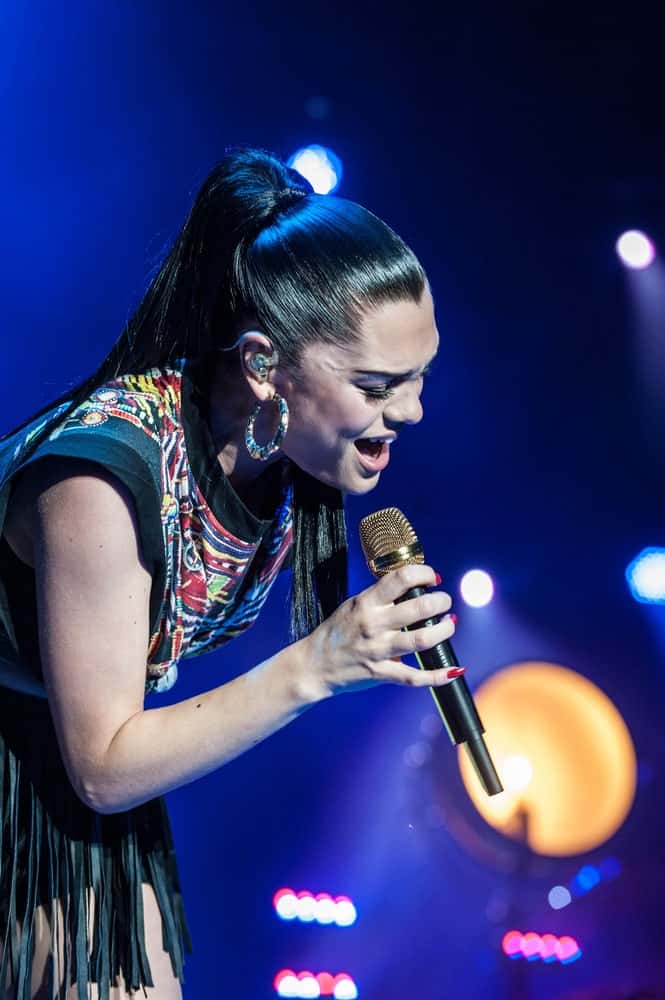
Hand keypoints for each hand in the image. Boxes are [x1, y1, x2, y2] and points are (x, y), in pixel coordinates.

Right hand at [296, 564, 457, 701]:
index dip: (423, 573)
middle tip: (445, 601)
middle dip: (440, 601)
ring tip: (450, 623)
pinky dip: (438, 675)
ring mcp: (378, 651)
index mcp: (366, 603)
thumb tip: (414, 586)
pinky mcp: (381, 673)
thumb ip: (381, 598)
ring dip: (444, 630)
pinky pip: (415, 676)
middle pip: (418, 608)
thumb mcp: (354, 605)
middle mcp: (373, 625)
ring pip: (422, 640)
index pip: (400, 578)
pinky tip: (453, 669)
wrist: (314, 665)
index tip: (433, 577)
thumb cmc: (337, 631)